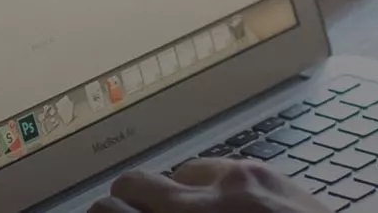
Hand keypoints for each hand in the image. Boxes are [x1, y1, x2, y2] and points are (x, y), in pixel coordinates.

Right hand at [92, 160, 329, 212]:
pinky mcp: (266, 171)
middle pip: (132, 182)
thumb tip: (130, 212)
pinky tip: (230, 211)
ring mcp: (237, 180)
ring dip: (179, 194)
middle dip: (128, 202)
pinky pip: (221, 169)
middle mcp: (203, 202)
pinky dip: (217, 188)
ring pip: (179, 171)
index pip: (111, 211)